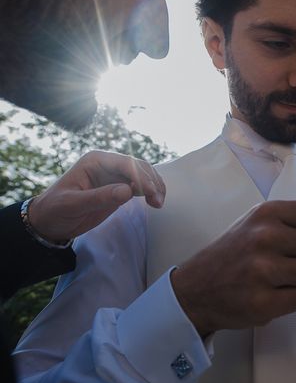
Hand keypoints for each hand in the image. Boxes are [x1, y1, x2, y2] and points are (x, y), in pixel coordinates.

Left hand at [28, 151, 164, 242]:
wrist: (49, 222)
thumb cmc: (55, 210)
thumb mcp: (73, 204)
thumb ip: (99, 197)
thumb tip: (128, 191)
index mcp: (95, 160)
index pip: (125, 163)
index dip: (140, 176)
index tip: (151, 191)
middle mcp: (107, 164)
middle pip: (138, 167)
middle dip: (151, 181)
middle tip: (158, 201)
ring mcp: (115, 176)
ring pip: (143, 175)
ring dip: (155, 186)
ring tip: (158, 203)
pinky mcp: (120, 188)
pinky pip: (141, 186)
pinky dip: (151, 192)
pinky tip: (155, 202)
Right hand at [170, 200, 295, 336]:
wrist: (195, 289)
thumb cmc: (235, 253)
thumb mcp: (257, 223)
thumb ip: (293, 220)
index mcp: (267, 213)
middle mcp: (265, 237)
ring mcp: (264, 270)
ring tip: (289, 277)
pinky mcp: (263, 302)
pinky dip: (294, 298)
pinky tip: (274, 293)